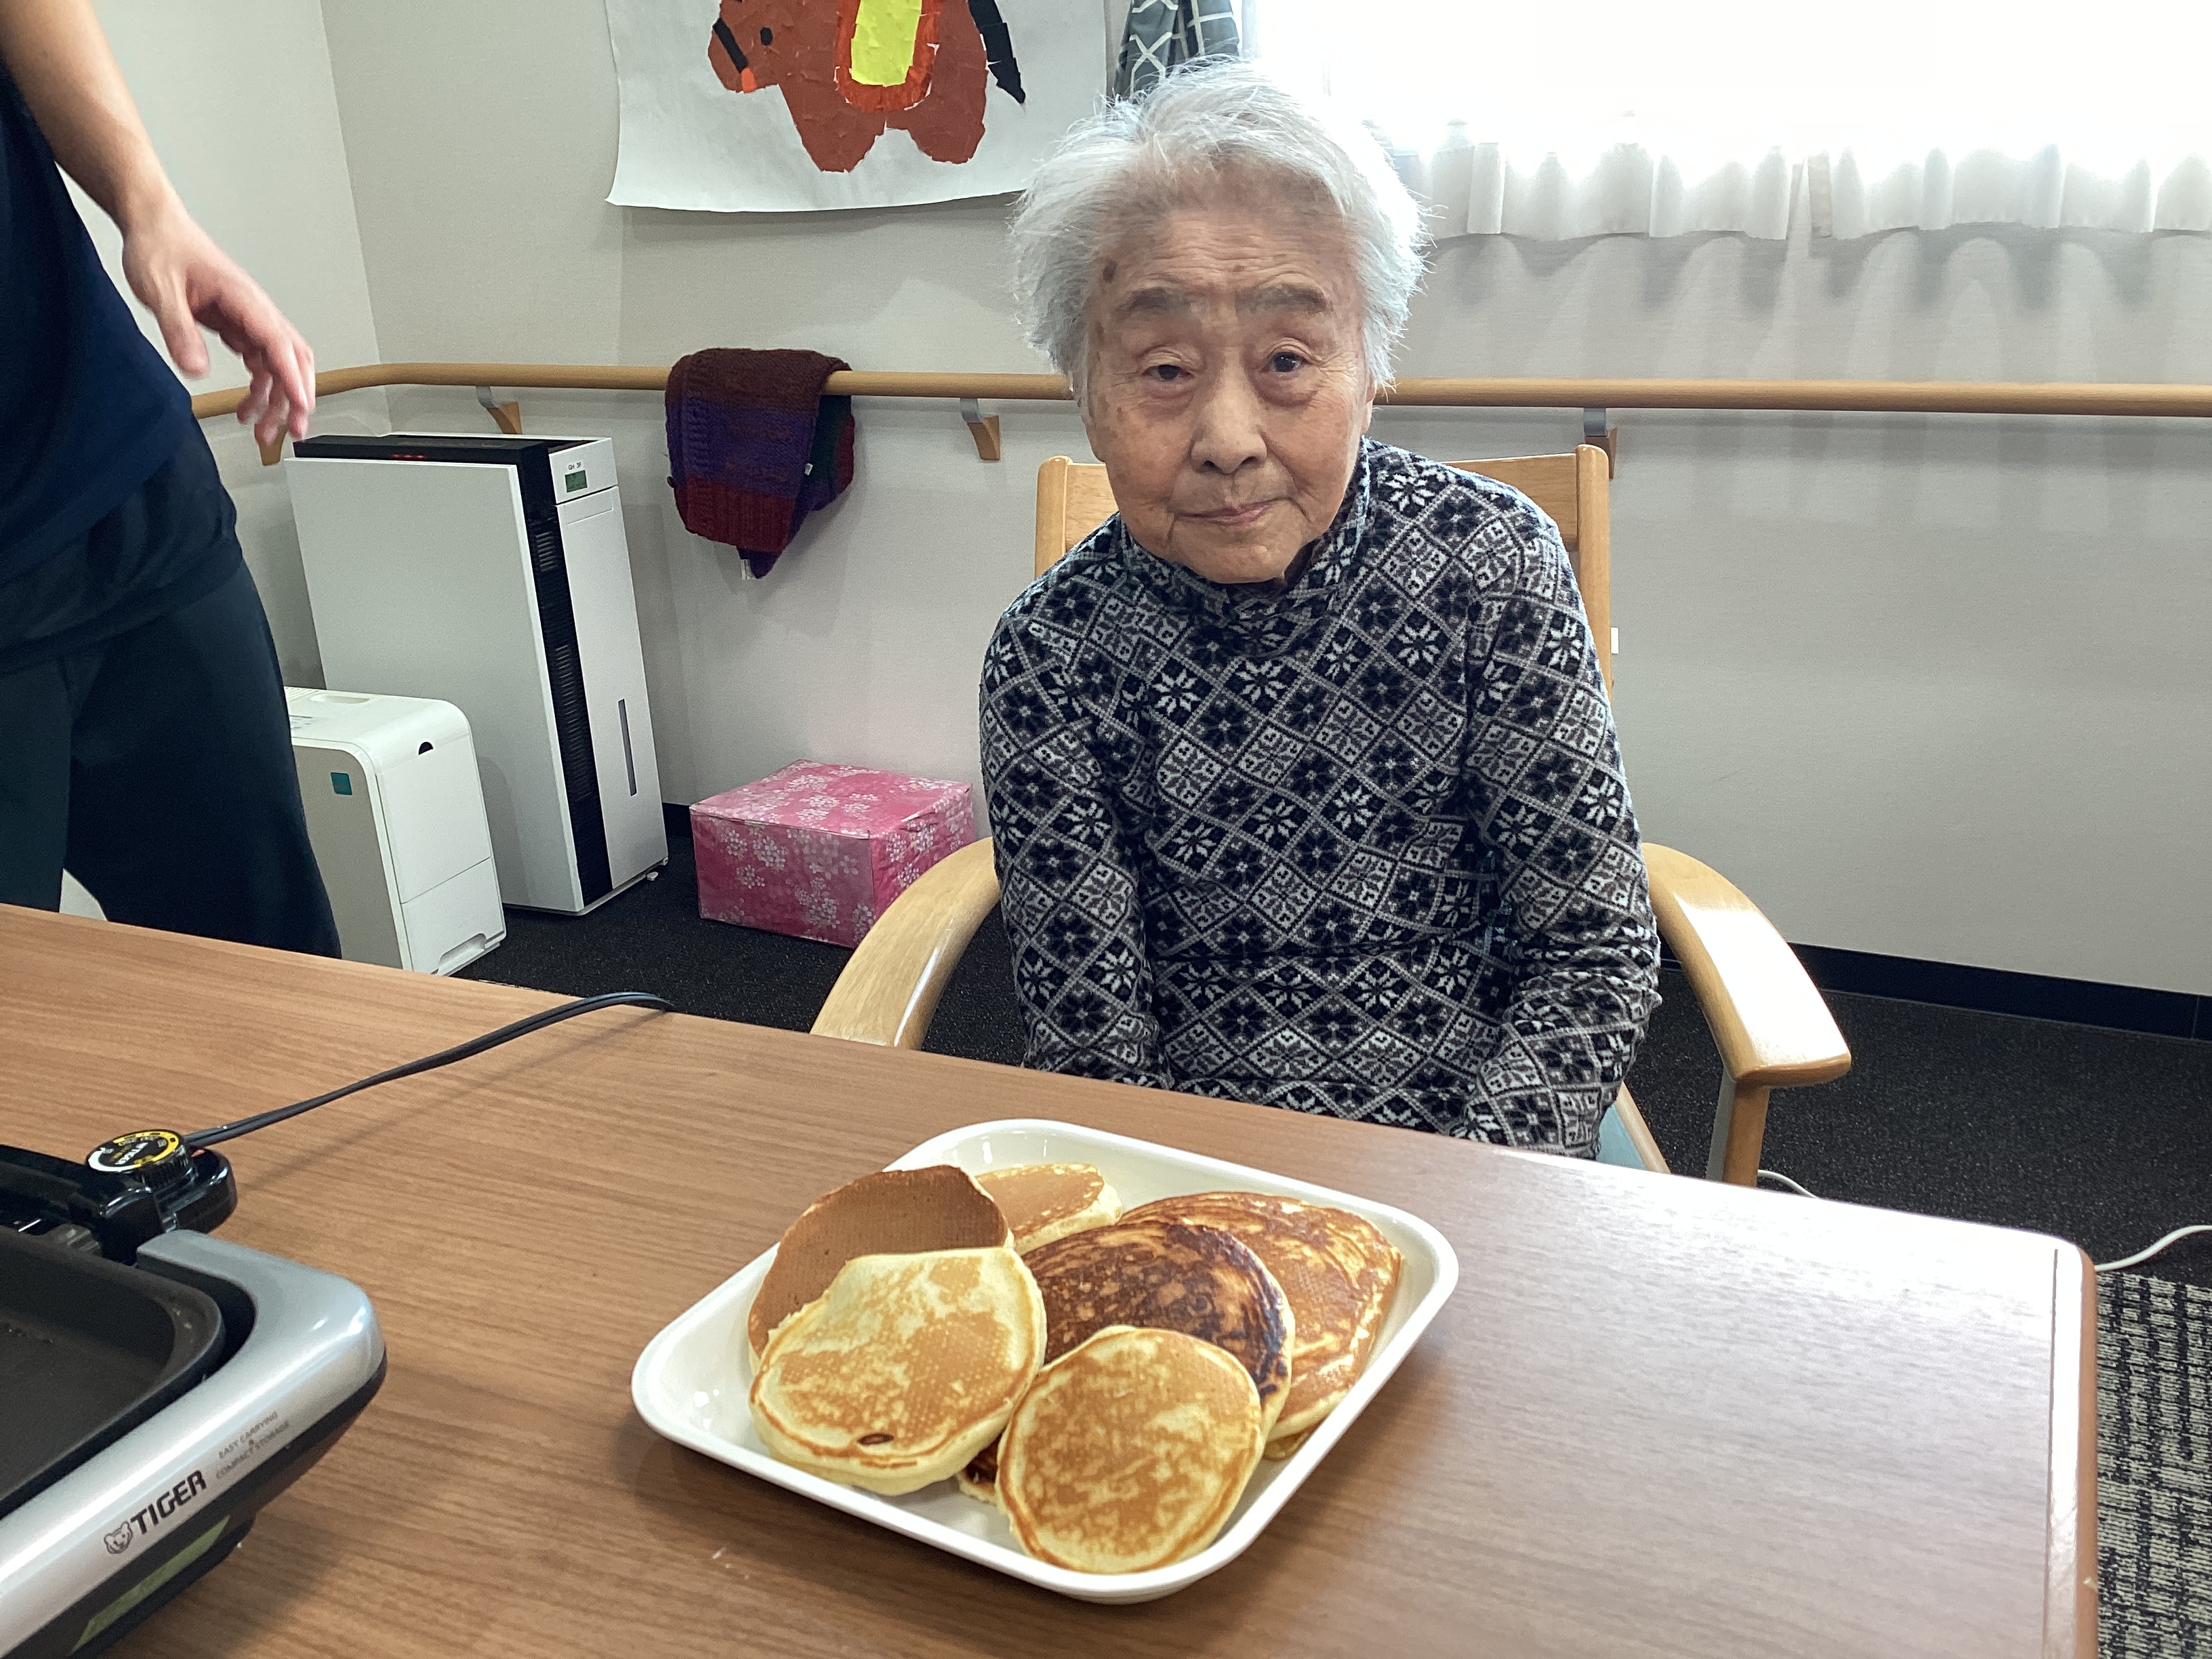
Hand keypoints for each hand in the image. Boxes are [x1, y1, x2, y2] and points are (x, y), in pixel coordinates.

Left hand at [120, 197, 314, 445]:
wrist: (153, 225)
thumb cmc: (160, 248)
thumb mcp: (160, 290)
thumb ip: (179, 330)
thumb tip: (196, 370)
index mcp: (244, 299)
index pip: (279, 344)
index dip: (293, 379)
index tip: (301, 408)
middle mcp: (255, 310)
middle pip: (294, 360)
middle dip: (297, 399)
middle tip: (291, 432)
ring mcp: (250, 318)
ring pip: (280, 365)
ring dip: (278, 400)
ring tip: (262, 431)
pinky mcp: (238, 324)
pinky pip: (261, 362)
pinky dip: (260, 388)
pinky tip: (247, 406)